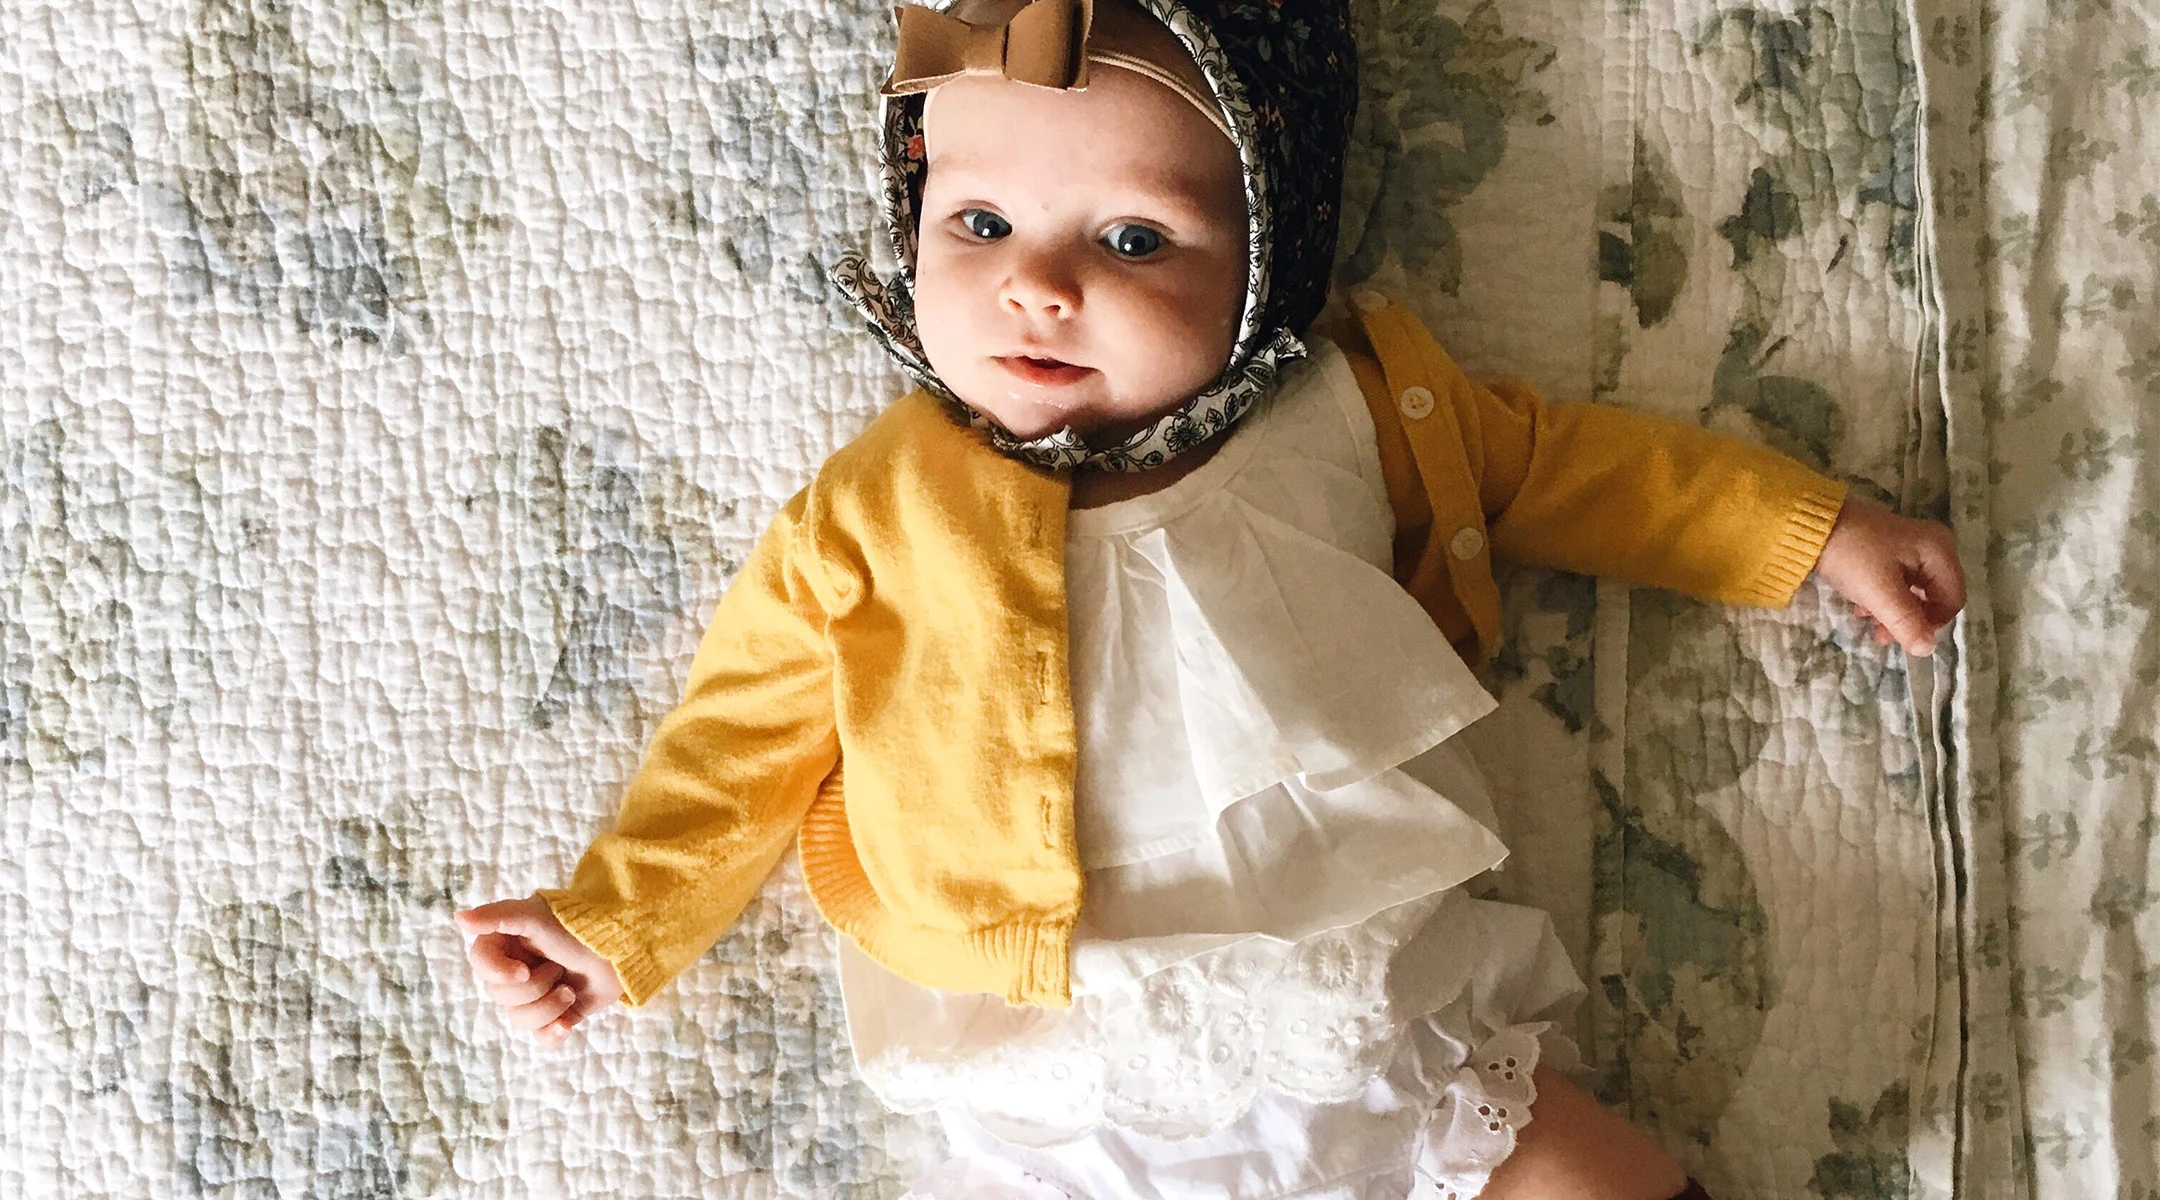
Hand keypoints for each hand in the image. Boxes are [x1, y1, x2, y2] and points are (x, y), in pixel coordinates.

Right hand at [455, 896, 623, 1046]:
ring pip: (519, 1020)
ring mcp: (536, 995)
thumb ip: (497, 916)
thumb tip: (458, 918)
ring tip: (571, 990)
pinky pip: (539, 1037)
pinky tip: (567, 1022)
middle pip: (501, 998)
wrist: (626, 947)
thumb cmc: (580, 925)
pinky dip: (553, 1033)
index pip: (481, 967)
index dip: (500, 974)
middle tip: (559, 970)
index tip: (524, 970)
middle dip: (535, 988)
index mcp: (506, 944)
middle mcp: (516, 970)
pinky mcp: (556, 1014)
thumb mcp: (537, 915)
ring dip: (548, 1008)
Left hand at [1812, 496, 1966, 656]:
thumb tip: (1927, 650)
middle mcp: (1933, 546)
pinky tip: (1860, 606)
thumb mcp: (1880, 593)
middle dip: (1910, 620)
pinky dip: (1882, 598)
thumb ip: (1907, 623)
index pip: (1952, 600)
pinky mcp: (1889, 551)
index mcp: (1939, 551)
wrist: (1810, 525)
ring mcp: (1911, 547)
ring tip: (1867, 620)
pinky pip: (1897, 583)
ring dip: (1893, 612)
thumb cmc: (1852, 556)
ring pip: (1913, 593)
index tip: (1902, 636)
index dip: (1932, 623)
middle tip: (1880, 635)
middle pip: (1934, 597)